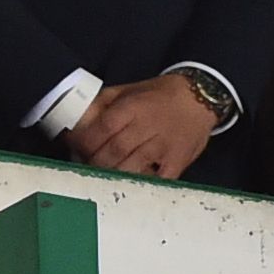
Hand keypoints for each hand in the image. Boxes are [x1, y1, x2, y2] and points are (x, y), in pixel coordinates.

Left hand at [65, 72, 219, 181]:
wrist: (199, 100)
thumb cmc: (160, 96)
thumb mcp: (129, 90)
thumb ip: (102, 103)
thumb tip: (76, 120)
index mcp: (134, 107)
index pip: (103, 128)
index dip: (84, 141)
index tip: (74, 147)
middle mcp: (148, 127)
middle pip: (112, 152)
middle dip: (93, 161)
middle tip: (84, 163)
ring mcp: (163, 148)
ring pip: (129, 168)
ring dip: (109, 175)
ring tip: (100, 174)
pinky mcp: (176, 163)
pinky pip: (152, 180)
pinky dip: (136, 184)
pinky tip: (125, 182)